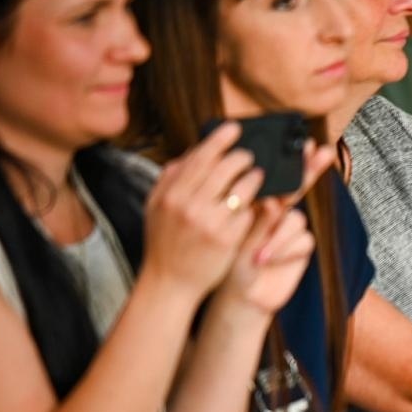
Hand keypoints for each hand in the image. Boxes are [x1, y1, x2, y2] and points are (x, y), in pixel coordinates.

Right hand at [142, 123, 261, 299]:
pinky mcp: (228, 239)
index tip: (234, 128)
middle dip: (242, 157)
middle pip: (225, 169)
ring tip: (256, 175)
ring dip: (253, 178)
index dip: (220, 139)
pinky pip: (248, 213)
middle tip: (249, 154)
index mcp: (172, 194)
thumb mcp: (155, 207)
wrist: (169, 283)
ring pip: (242, 189)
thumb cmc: (163, 242)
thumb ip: (169, 180)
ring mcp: (211, 223)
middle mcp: (190, 206)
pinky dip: (252, 206)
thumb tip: (187, 155)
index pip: (200, 157)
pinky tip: (254, 203)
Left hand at [215, 142, 334, 315]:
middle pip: (297, 186)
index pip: (273, 175)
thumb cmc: (226, 260)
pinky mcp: (301, 247)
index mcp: (255, 201)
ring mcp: (290, 229)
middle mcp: (276, 212)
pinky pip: (302, 240)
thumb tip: (268, 199)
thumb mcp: (230, 235)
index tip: (306, 141)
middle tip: (321, 151)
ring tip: (256, 251)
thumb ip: (249, 215)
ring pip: (295, 218)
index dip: (290, 159)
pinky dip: (282, 250)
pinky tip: (264, 261)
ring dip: (276, 234)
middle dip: (310, 169)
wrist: (237, 295)